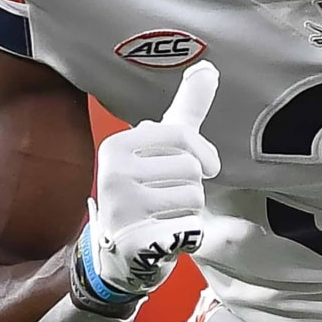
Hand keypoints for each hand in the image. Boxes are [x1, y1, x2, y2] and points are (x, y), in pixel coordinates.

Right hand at [82, 61, 220, 296]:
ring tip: (165, 216)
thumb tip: (207, 67)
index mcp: (117, 146)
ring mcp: (122, 210)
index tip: (199, 166)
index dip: (201, 154)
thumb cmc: (148, 191)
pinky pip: (190, 229)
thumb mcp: (163, 146)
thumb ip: (186, 108)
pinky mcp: (137, 242)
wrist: (121, 254)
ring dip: (190, 211)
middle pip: (191, 171)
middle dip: (192, 188)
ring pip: (193, 199)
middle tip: (167, 199)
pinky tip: (166, 236)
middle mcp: (113, 174)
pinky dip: (189, 235)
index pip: (182, 136)